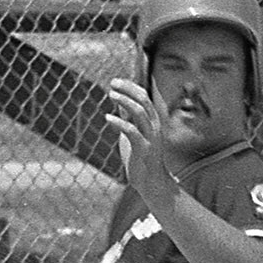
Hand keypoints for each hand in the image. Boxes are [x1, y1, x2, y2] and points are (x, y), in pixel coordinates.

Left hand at [103, 77, 174, 202]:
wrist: (151, 181)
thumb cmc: (141, 157)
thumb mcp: (133, 133)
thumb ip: (128, 117)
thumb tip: (119, 100)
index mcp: (153, 121)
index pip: (145, 97)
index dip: (131, 87)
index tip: (116, 81)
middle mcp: (154, 126)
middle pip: (143, 100)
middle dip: (128, 89)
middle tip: (112, 83)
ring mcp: (150, 137)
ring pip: (139, 112)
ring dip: (124, 101)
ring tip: (111, 94)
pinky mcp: (143, 149)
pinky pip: (131, 131)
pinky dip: (119, 122)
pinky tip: (107, 117)